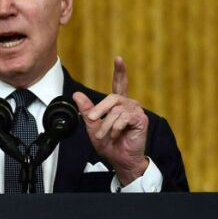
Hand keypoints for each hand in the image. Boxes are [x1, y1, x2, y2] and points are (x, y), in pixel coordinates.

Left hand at [72, 56, 148, 185]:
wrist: (120, 160)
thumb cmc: (109, 144)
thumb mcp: (93, 126)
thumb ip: (87, 111)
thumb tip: (77, 95)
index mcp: (118, 105)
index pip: (119, 84)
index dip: (120, 71)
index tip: (118, 58)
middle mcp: (128, 105)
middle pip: (112, 98)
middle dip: (99, 110)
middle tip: (92, 120)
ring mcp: (136, 111)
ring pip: (116, 110)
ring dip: (106, 125)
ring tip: (104, 135)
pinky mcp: (141, 120)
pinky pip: (124, 118)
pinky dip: (116, 128)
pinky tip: (116, 135)